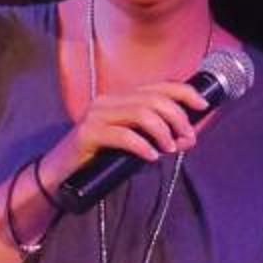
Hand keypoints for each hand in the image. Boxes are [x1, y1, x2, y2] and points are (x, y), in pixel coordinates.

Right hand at [44, 77, 215, 183]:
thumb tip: (186, 137)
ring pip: (142, 113)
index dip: (184, 93)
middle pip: (154, 99)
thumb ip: (155, 135)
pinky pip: (123, 135)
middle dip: (178, 119)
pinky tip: (151, 157)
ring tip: (169, 149)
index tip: (202, 106)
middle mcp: (108, 101)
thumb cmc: (97, 160)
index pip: (158, 86)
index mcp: (120, 99)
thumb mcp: (131, 143)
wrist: (59, 176)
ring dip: (163, 132)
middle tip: (186, 140)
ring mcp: (96, 116)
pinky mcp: (88, 134)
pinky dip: (143, 146)